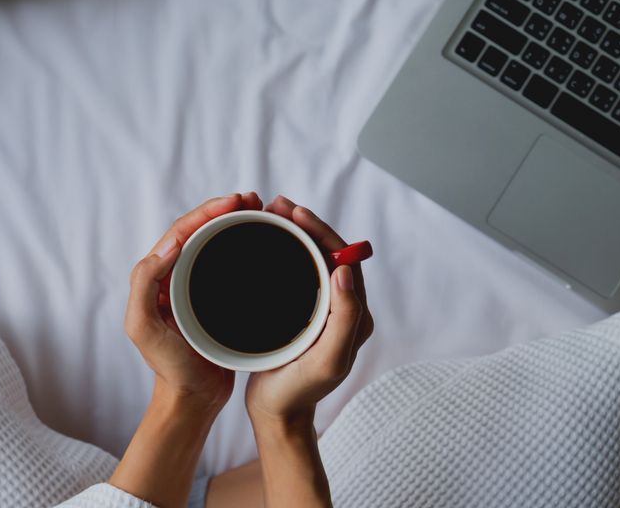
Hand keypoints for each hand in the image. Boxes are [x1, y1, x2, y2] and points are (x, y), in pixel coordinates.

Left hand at [125, 192, 262, 405]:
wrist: (193, 399)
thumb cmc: (169, 368)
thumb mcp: (144, 327)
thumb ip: (145, 284)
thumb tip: (170, 244)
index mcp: (155, 277)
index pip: (180, 232)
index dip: (206, 212)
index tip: (234, 202)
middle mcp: (174, 277)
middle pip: (199, 230)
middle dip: (223, 209)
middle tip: (252, 199)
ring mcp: (196, 287)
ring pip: (215, 243)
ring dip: (235, 222)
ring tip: (260, 210)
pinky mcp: (217, 298)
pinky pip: (229, 263)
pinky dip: (244, 246)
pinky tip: (263, 240)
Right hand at [245, 196, 373, 426]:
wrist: (278, 415)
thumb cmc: (300, 391)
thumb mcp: (328, 358)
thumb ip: (345, 317)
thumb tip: (345, 269)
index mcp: (355, 314)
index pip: (344, 258)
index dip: (321, 231)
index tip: (295, 213)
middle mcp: (343, 308)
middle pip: (329, 252)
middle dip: (306, 225)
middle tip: (278, 205)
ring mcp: (322, 310)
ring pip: (313, 259)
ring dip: (294, 234)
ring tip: (269, 215)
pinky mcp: (302, 313)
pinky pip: (298, 272)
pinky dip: (284, 251)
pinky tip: (264, 242)